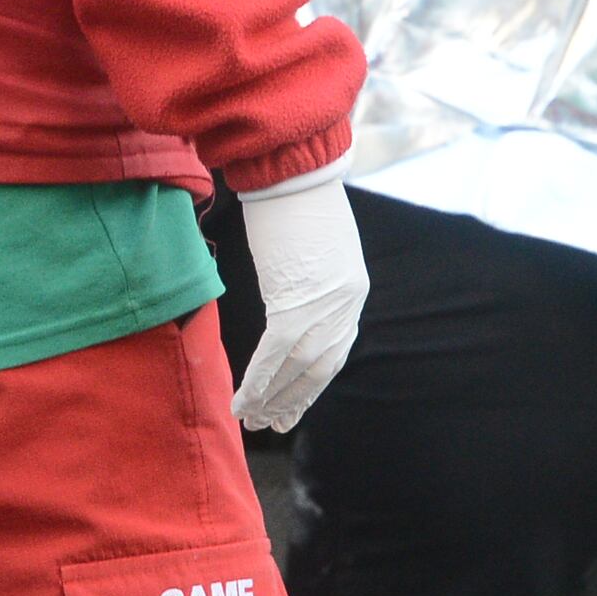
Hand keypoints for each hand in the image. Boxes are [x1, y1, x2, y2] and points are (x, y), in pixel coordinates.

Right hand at [228, 177, 366, 432]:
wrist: (293, 171)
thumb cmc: (299, 198)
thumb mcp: (318, 244)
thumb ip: (314, 276)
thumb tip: (296, 291)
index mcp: (352, 290)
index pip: (336, 350)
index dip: (314, 383)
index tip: (296, 404)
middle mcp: (344, 304)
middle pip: (319, 367)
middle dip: (293, 399)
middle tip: (273, 424)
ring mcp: (323, 305)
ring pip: (297, 368)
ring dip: (272, 398)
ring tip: (252, 420)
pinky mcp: (296, 302)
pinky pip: (276, 354)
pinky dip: (259, 380)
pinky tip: (244, 400)